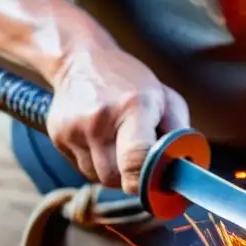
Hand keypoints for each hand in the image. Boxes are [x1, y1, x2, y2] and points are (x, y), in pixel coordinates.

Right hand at [46, 45, 189, 194]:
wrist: (81, 59)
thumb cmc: (130, 82)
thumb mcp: (166, 99)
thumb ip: (180, 135)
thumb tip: (187, 171)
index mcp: (133, 108)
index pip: (136, 161)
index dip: (146, 182)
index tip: (154, 186)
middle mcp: (99, 119)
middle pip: (116, 178)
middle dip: (131, 178)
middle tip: (139, 162)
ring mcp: (74, 129)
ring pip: (98, 178)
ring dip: (113, 172)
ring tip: (118, 145)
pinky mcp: (58, 136)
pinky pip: (82, 169)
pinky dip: (95, 163)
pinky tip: (100, 141)